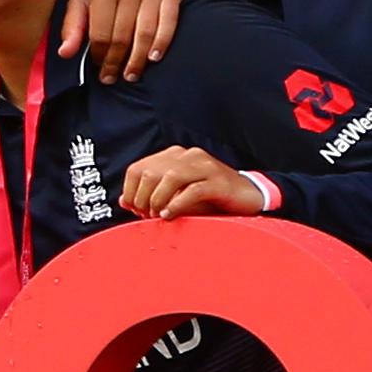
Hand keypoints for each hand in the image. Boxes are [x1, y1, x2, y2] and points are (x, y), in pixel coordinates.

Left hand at [67, 0, 181, 81]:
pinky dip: (161, 43)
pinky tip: (153, 57)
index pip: (100, 33)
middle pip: (122, 36)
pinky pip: (168, 23)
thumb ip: (73, 24)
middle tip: (113, 78)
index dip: (99, 55)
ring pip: (145, 33)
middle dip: (116, 62)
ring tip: (131, 74)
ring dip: (138, 59)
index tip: (99, 68)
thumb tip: (65, 53)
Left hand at [120, 144, 265, 218]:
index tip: (134, 210)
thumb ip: (151, 195)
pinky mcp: (219, 182)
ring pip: (170, 177)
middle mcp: (188, 156)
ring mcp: (205, 167)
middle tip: (146, 216)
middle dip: (143, 198)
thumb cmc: (210, 197)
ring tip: (157, 216)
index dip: (131, 191)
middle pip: (151, 172)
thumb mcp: (177, 195)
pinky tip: (170, 216)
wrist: (248, 195)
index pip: (138, 168)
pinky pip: (193, 190)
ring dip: (158, 200)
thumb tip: (124, 201)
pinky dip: (177, 204)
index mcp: (175, 156)